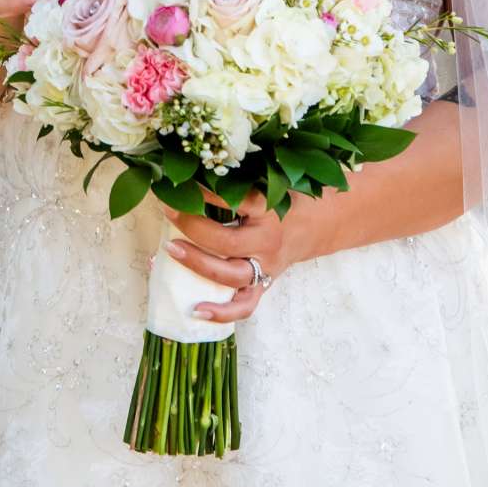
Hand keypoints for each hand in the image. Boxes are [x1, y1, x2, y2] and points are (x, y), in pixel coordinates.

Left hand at [161, 180, 296, 323]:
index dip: (204, 195)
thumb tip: (193, 174)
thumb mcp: (267, 183)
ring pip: (230, 275)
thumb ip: (238, 182)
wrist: (318, 223)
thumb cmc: (285, 198)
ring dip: (197, 264)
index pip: (234, 202)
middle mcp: (267, 242)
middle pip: (226, 242)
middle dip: (192, 227)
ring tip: (170, 248)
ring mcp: (265, 267)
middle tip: (169, 210)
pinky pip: (244, 305)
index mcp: (269, 211)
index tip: (180, 186)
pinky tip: (196, 310)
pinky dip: (221, 312)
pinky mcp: (264, 285)